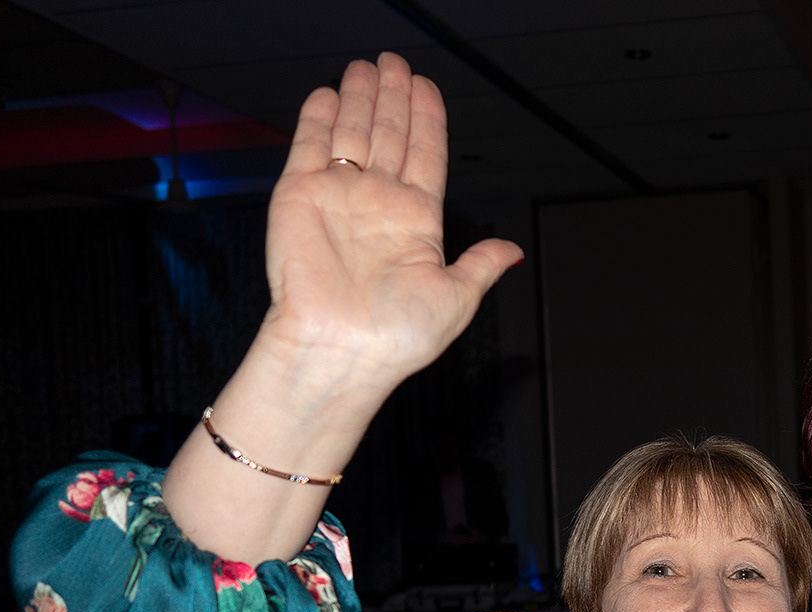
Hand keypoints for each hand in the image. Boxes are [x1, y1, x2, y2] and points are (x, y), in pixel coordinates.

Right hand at [163, 53, 522, 562]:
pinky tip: (328, 94)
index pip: (425, 156)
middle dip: (393, 97)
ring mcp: (339, 197)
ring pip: (353, 133)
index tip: (428, 88)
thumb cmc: (397, 336)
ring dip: (360, 98)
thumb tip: (511, 250)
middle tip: (395, 62)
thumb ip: (481, 265)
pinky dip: (318, 119)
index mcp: (418, 223)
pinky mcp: (299, 196)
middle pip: (390, 135)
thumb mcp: (458, 298)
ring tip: (367, 67)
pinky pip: (309, 147)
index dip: (427, 120)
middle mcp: (378, 205)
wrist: (340, 350)